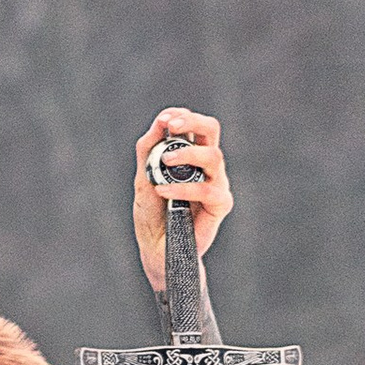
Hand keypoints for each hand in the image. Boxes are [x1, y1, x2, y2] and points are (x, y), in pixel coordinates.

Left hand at [134, 108, 231, 292]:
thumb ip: (149, 151)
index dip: (182, 116)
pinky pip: (208, 190)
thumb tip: (158, 124)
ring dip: (188, 153)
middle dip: (192, 122)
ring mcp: (216, 183)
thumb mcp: (144, 178)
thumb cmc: (153, 213)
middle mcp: (207, 166)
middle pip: (211, 130)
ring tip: (167, 161)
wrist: (157, 248)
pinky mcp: (220, 205)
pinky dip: (184, 187)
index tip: (164, 119)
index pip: (195, 126)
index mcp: (191, 155)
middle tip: (172, 126)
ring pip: (214, 156)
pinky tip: (163, 190)